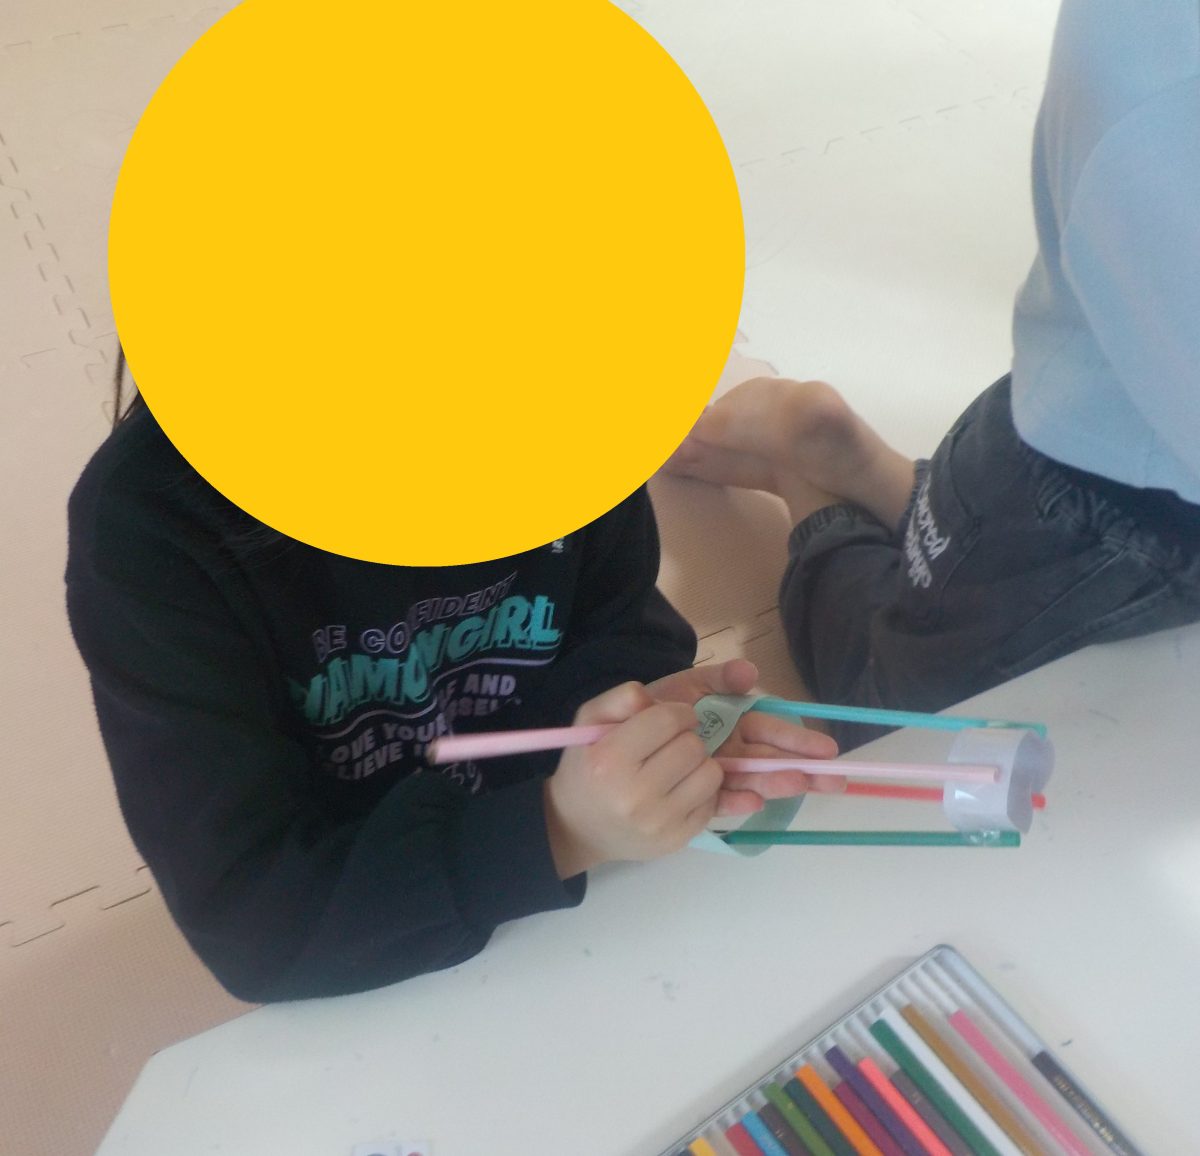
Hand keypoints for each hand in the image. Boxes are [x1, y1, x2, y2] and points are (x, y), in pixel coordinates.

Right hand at [543, 682, 722, 877]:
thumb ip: (621, 698)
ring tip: (679, 767)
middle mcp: (635, 795)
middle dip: (687, 738)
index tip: (674, 718)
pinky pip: (711, 802)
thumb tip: (661, 703)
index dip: (678, 712)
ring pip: (711, 774)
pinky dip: (701, 791)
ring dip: (699, 764)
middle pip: (693, 747)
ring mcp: (659, 822)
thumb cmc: (586, 769)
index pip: (668, 720)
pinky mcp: (678, 840)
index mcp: (610, 760)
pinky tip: (680, 790)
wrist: (577, 829)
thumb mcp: (589, 722)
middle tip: (673, 744)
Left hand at [645, 659, 844, 814]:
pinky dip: (736, 803)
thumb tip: (750, 672)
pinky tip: (754, 804)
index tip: (825, 749)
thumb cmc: (651, 710)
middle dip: (802, 767)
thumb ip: (716, 677)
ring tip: (802, 785)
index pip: (768, 729)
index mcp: (729, 723)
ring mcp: (712, 776)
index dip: (796, 738)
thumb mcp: (682, 686)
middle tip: (835, 778)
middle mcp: (727, 751)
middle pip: (768, 758)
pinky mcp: (693, 800)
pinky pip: (716, 802)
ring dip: (776, 783)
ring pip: (749, 781)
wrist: (604, 747)